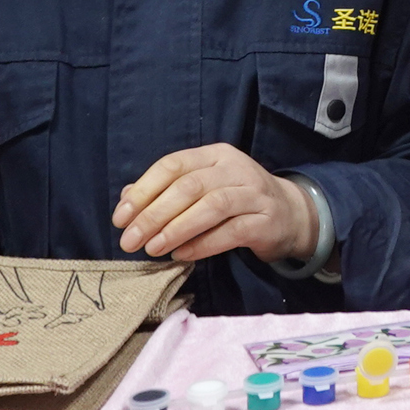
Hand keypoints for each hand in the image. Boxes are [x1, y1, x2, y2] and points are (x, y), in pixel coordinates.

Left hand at [113, 145, 315, 266]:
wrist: (289, 215)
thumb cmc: (236, 201)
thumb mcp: (203, 188)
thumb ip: (166, 191)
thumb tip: (126, 199)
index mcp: (214, 155)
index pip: (173, 165)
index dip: (143, 190)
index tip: (120, 218)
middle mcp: (235, 168)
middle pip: (189, 186)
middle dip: (154, 214)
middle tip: (130, 240)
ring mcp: (254, 193)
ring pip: (212, 206)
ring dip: (177, 229)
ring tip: (153, 248)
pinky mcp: (266, 220)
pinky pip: (232, 231)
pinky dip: (203, 244)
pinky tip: (182, 255)